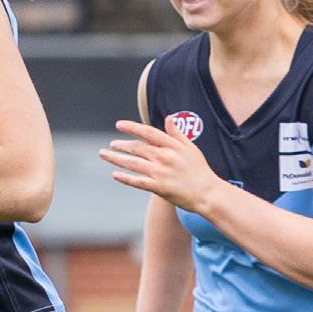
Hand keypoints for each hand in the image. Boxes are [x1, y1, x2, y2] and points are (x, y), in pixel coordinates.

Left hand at [100, 120, 223, 213]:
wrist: (207, 193)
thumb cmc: (200, 170)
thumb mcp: (191, 148)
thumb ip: (177, 133)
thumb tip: (168, 118)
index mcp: (172, 146)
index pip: (148, 132)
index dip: (132, 127)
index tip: (119, 125)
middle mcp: (165, 157)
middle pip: (137, 148)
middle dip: (121, 145)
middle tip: (112, 144)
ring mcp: (160, 173)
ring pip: (133, 163)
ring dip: (116, 158)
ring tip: (105, 154)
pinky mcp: (159, 187)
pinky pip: (137, 181)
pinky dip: (125, 177)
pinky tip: (115, 174)